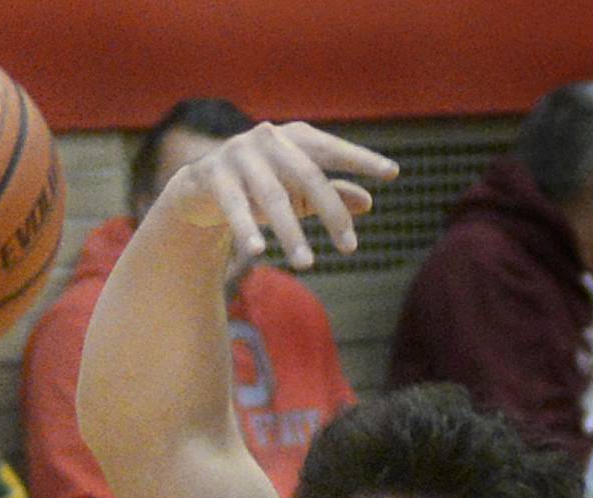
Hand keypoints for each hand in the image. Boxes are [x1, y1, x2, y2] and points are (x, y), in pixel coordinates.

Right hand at [164, 121, 398, 268]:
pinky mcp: (213, 175)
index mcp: (295, 137)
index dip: (361, 159)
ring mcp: (239, 154)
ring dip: (290, 233)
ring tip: (307, 264)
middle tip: (350, 248)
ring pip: (272, 197)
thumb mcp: (296, 191)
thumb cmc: (258, 187)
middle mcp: (270, 139)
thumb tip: (369, 203)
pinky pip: (233, 206)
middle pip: (308, 177)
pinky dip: (245, 229)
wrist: (200, 188)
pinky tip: (258, 251)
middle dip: (330, 213)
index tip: (392, 173)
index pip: (333, 149)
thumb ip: (330, 193)